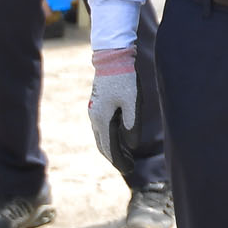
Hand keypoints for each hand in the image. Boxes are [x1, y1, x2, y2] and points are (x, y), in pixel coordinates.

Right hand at [87, 47, 137, 170]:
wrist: (112, 58)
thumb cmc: (125, 79)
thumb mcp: (133, 102)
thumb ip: (132, 124)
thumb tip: (131, 144)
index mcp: (102, 119)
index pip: (109, 147)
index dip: (119, 160)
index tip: (128, 169)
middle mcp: (95, 117)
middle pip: (103, 145)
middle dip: (115, 157)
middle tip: (129, 166)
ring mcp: (94, 111)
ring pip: (101, 136)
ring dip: (112, 148)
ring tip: (127, 156)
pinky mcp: (98, 105)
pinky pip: (103, 127)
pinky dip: (110, 137)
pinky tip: (120, 139)